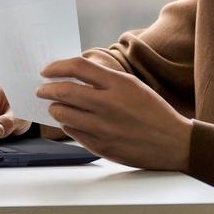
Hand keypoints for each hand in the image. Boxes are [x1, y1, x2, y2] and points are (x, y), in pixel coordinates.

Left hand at [36, 57, 192, 171]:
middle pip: (64, 91)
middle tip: (42, 89)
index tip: (47, 70)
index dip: (57, 67)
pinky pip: (73, 133)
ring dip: (55, 108)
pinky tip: (70, 121)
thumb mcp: (133, 85)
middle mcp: (108, 104)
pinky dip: (67, 125)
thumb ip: (105, 80)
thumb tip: (74, 75)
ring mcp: (103, 127)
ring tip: (55, 106)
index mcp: (118, 84)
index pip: (78, 68)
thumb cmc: (153, 111)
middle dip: (47, 89)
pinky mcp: (101, 146)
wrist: (172, 142)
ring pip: (64, 115)